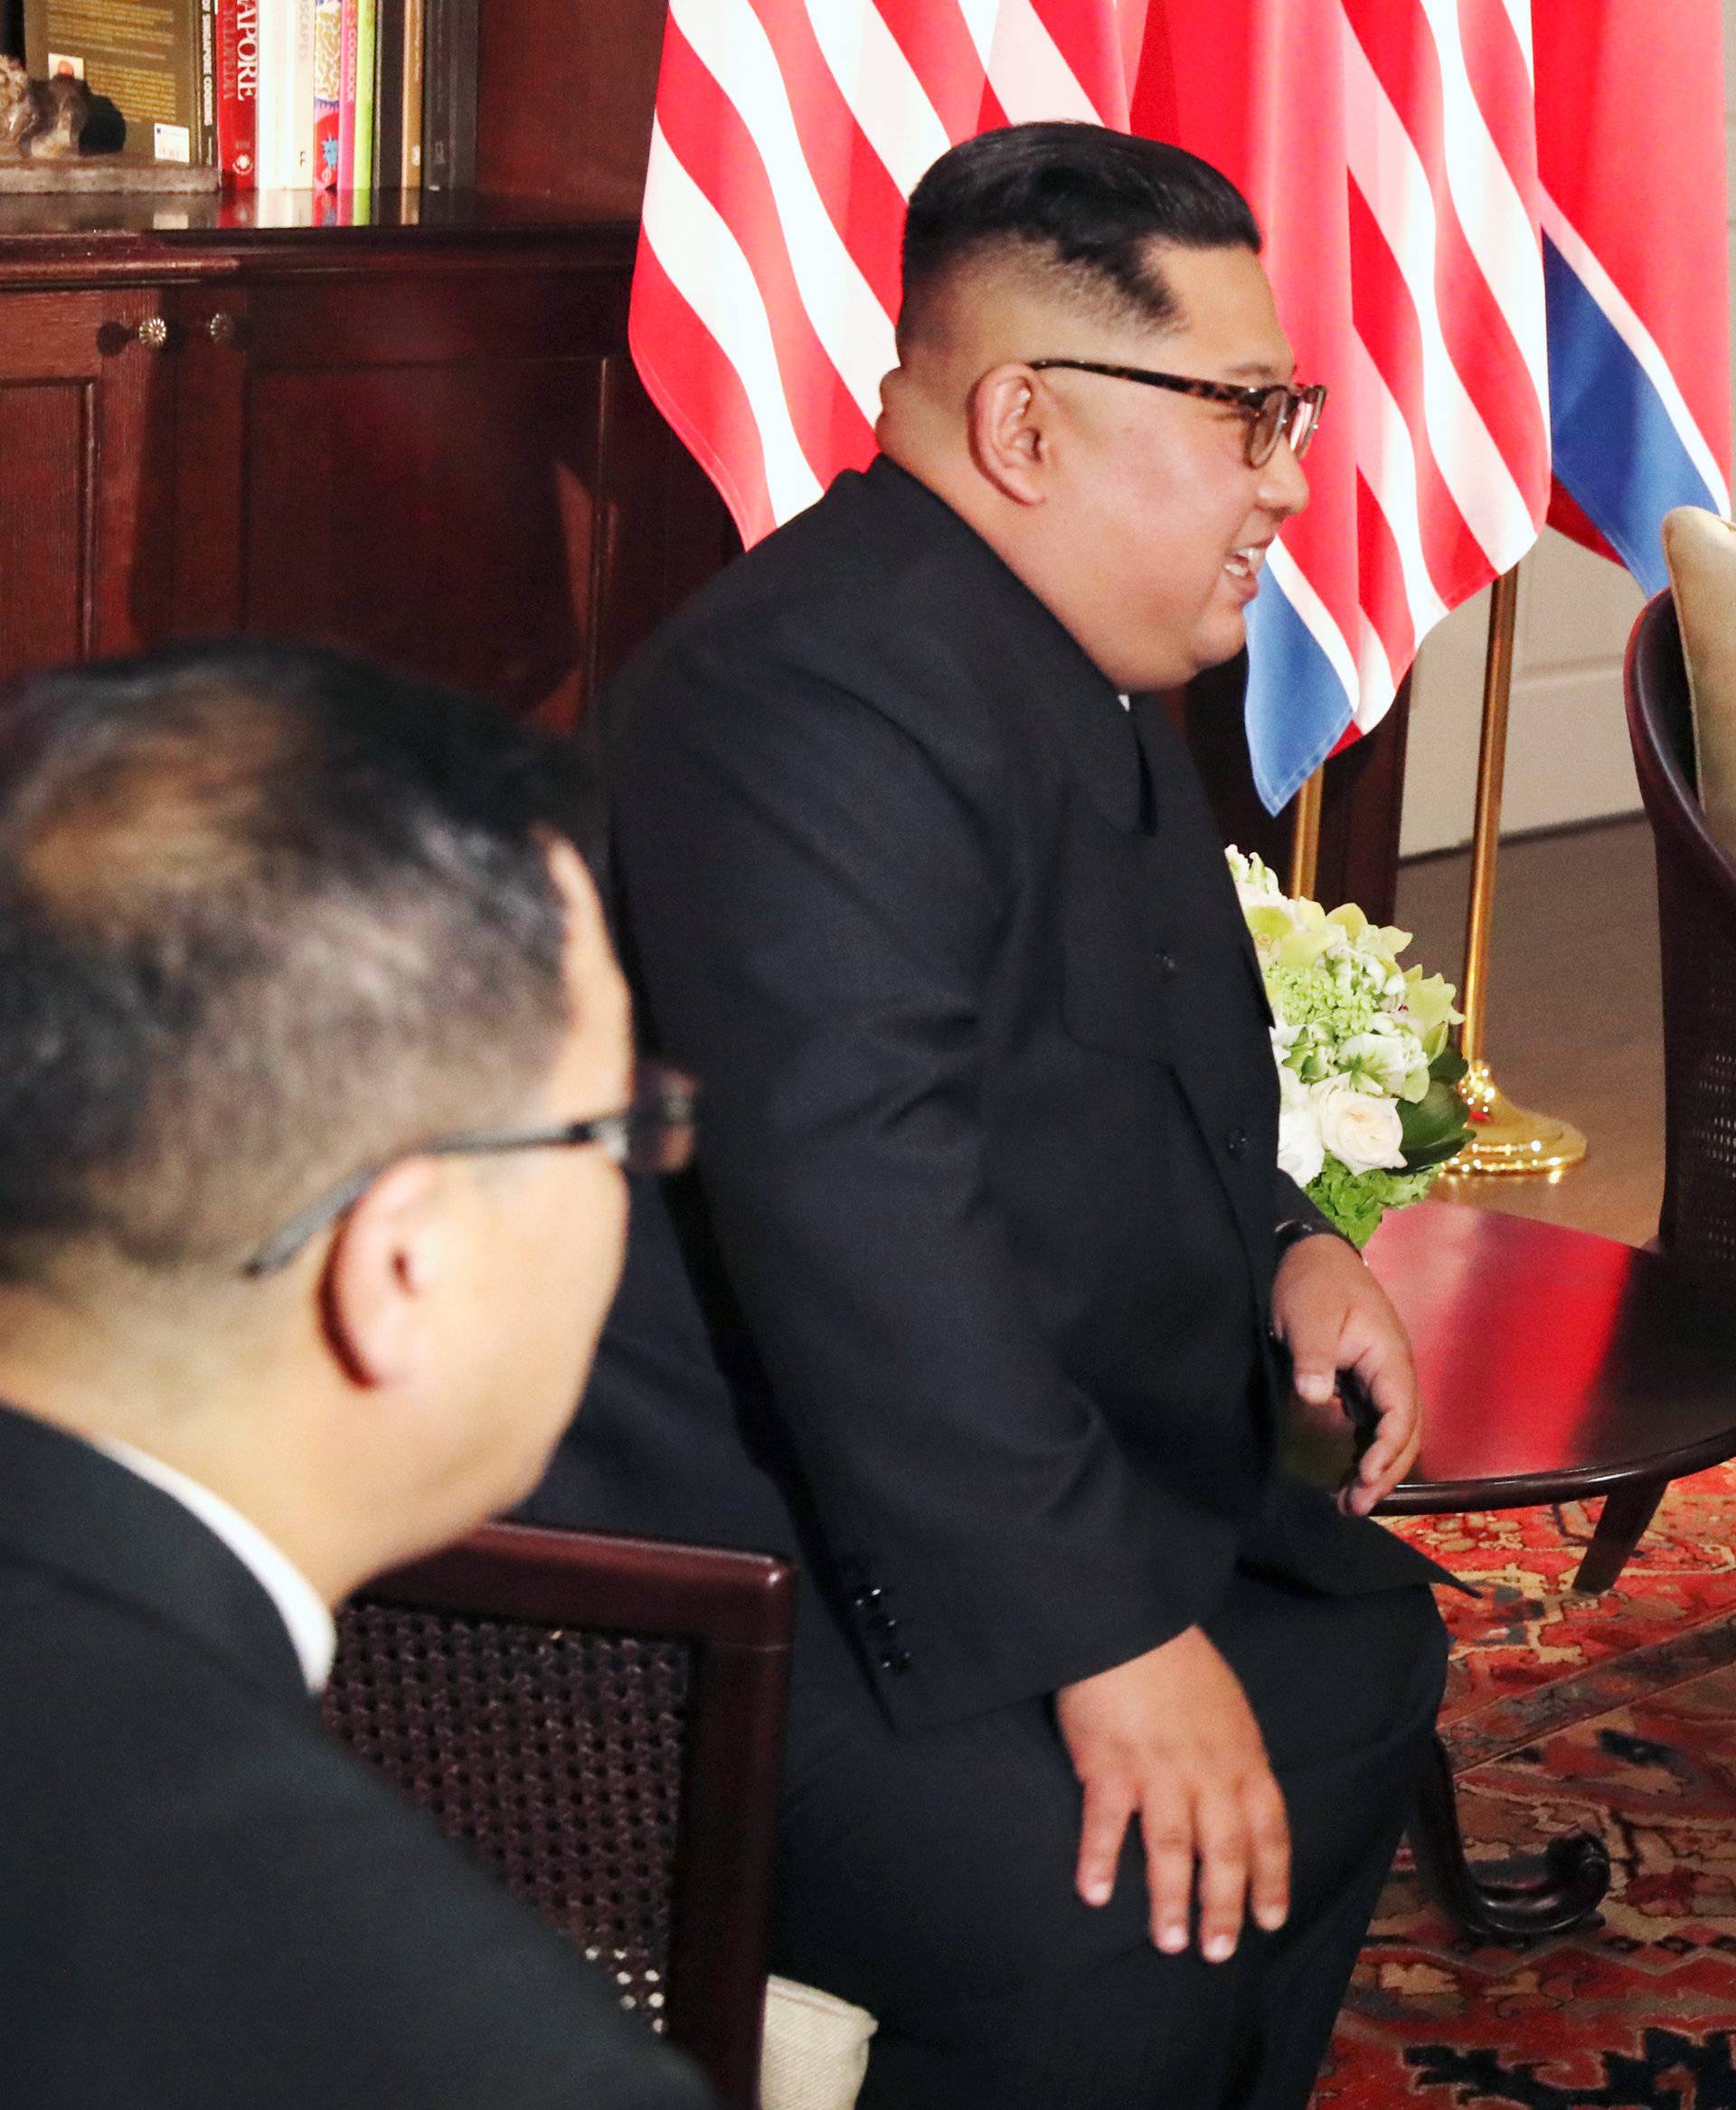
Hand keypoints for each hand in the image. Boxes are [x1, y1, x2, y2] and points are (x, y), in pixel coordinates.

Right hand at [1054, 1627, 1288, 1960]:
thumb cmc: (1176, 1658)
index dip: (1270, 1879)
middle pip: (1223, 1852)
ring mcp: (1157, 1773)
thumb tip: (1239, 1794)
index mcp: (1242, 1756)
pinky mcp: (1108, 1768)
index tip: (1269, 1920)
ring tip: (1168, 1942)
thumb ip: (1234, 1753)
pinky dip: (1100, 1862)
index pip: (1268, 1829)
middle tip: (1217, 1952)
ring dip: (1170, 1901)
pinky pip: (1106, 1825)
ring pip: (1171, 1850)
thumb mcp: (1227, 1704)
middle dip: (1223, 1907)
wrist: (1129, 1620)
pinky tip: (1094, 1894)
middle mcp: (1207, 1773)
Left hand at [1272, 1233, 1421, 1514]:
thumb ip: (1314, 1355)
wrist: (1307, 1255)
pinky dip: (1365, 1452)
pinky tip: (1347, 1474)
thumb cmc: (1312, 1283)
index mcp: (1390, 1357)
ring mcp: (1379, 1378)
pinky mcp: (1361, 1381)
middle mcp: (1393, 1372)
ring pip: (1391, 1432)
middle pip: (1404, 1433)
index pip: (1401, 1414)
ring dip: (1377, 1468)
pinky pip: (1374, 1424)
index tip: (1365, 1476)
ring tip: (1350, 1503)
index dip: (1387, 1450)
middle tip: (1354, 1506)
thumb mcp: (1310, 1315)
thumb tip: (1315, 1395)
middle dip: (1385, 1473)